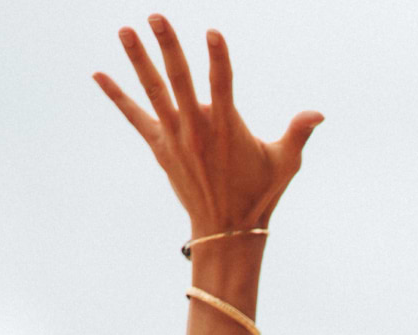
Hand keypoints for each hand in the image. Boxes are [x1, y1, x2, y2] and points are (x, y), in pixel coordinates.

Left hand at [94, 15, 321, 236]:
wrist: (226, 230)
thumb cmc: (261, 192)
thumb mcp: (286, 162)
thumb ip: (298, 132)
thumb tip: (318, 114)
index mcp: (227, 129)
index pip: (223, 85)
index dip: (218, 59)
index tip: (211, 33)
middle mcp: (197, 130)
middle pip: (180, 79)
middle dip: (167, 46)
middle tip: (156, 15)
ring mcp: (175, 138)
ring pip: (154, 91)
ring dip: (138, 60)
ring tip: (125, 30)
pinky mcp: (160, 147)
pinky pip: (134, 116)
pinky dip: (117, 95)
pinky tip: (99, 74)